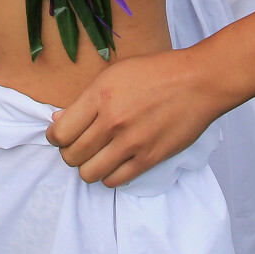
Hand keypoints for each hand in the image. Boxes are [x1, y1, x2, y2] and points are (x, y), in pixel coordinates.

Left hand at [47, 47, 227, 186]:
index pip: (60, 132)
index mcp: (100, 95)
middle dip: (71, 153)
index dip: (56, 137)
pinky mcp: (149, 158)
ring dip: (88, 167)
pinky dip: (109, 176)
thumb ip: (86, 99)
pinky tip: (116, 162)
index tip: (62, 136)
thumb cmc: (157, 72)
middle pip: (71, 156)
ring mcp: (131, 142)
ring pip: (88, 173)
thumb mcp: (116, 74)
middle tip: (81, 145)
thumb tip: (58, 121)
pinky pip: (114, 180)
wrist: (198, 82)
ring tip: (97, 156)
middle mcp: (113, 120)